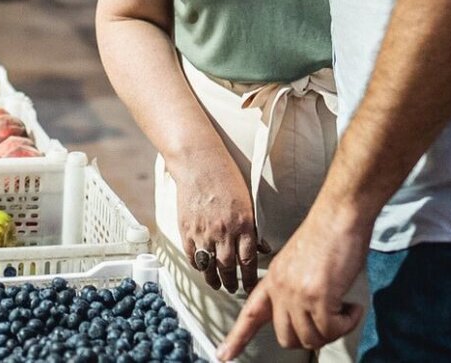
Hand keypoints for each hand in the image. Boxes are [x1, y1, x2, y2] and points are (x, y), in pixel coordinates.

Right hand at [172, 156, 260, 294]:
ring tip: (217, 285)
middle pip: (228, 268)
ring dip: (214, 279)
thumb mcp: (248, 201)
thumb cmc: (226, 177)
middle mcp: (224, 232)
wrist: (199, 163)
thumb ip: (255, 227)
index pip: (248, 261)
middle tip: (233, 288)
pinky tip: (202, 268)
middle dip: (232, 282)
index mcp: (243, 224)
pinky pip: (192, 255)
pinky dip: (198, 265)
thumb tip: (263, 247)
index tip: (250, 286)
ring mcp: (204, 232)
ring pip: (209, 266)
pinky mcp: (187, 229)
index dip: (249, 278)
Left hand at [220, 207, 367, 358]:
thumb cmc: (326, 235)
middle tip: (331, 320)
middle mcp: (280, 289)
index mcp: (273, 281)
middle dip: (311, 337)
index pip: (249, 315)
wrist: (339, 215)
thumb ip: (294, 287)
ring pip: (311, 339)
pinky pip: (332, 329)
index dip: (236, 339)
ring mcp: (297, 294)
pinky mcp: (318, 297)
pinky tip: (352, 307)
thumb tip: (308, 314)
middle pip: (287, 338)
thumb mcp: (297, 262)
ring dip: (333, 330)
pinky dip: (347, 323)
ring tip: (345, 310)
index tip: (223, 355)